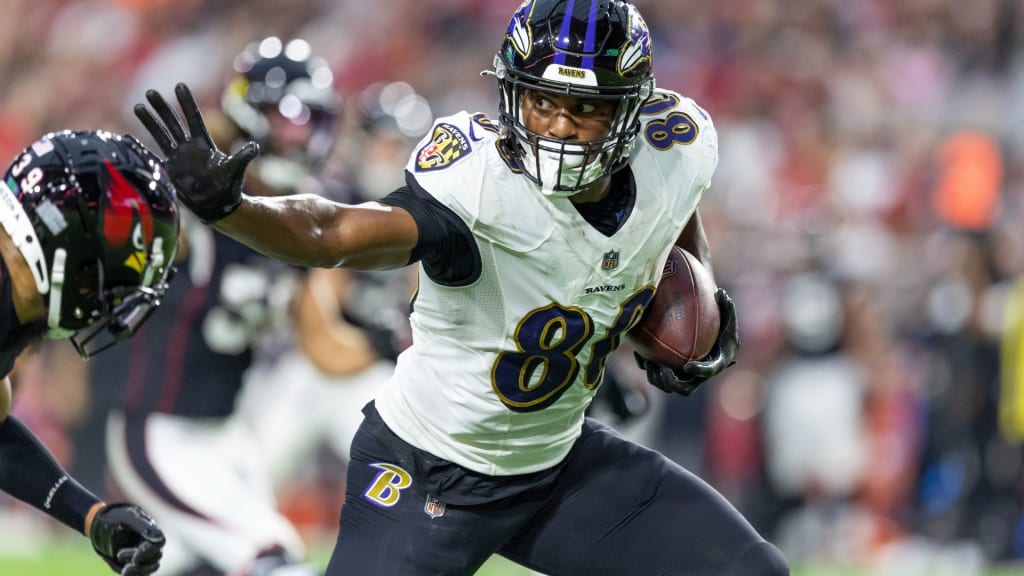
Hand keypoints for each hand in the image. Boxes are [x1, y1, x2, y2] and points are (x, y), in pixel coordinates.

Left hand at [90, 503, 164, 575]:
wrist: (98, 523)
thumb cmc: (113, 517)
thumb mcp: (127, 518)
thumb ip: (143, 527)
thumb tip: (158, 539)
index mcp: (150, 530)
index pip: (158, 543)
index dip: (148, 552)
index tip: (134, 559)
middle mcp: (149, 542)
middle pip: (155, 557)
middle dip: (141, 563)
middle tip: (121, 559)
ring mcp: (142, 553)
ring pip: (150, 567)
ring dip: (139, 571)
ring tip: (125, 571)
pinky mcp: (134, 563)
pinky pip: (140, 572)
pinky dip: (134, 574)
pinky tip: (124, 572)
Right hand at [134, 82, 258, 223]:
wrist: (218, 205)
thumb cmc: (229, 187)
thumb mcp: (235, 170)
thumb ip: (242, 157)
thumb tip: (255, 147)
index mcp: (203, 144)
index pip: (193, 118)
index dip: (187, 103)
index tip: (179, 85)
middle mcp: (188, 148)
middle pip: (173, 123)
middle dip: (162, 108)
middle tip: (150, 91)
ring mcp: (177, 158)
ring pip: (160, 135)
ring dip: (149, 121)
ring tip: (138, 106)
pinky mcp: (168, 171)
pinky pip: (151, 157)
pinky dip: (139, 148)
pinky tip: (127, 137)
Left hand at [635, 288, 738, 394]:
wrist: (710, 334)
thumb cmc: (721, 323)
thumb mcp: (727, 314)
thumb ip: (726, 307)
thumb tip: (721, 293)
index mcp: (717, 363)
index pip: (709, 371)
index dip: (700, 372)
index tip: (688, 366)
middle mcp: (699, 375)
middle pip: (685, 387)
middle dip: (672, 382)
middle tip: (662, 369)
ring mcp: (683, 376)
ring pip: (668, 384)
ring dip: (657, 377)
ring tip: (648, 364)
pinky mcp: (671, 371)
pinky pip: (658, 374)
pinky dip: (649, 367)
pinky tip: (640, 356)